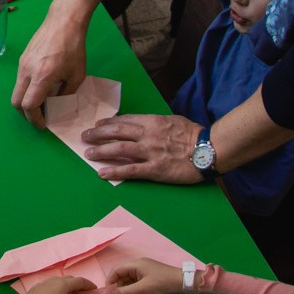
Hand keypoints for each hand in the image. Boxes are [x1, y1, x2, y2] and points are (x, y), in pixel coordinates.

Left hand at [0, 275, 96, 293]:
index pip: (80, 281)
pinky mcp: (38, 288)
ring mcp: (45, 283)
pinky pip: (53, 285)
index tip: (95, 288)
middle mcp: (55, 280)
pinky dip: (60, 288)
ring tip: (72, 293)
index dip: (89, 284)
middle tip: (84, 291)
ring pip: (61, 281)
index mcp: (64, 283)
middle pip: (70, 279)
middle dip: (79, 284)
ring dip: (69, 286)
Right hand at [11, 3, 90, 124]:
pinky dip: (26, 89)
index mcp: (41, 77)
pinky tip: (40, 86)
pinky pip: (20, 80)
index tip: (44, 124)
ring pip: (16, 91)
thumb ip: (66, 93)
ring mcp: (22, 64)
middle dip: (26, 114)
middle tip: (39, 117)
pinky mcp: (22, 58)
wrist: (64, 21)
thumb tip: (57, 105)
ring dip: (26, 101)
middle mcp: (26, 72)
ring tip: (42, 102)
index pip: (29, 106)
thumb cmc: (74, 47)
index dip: (35, 119)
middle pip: (16, 102)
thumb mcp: (77, 75)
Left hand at [78, 113, 202, 183]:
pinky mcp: (154, 169)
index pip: (125, 120)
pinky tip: (102, 172)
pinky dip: (114, 171)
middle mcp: (147, 135)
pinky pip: (130, 170)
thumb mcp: (173, 120)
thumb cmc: (194, 134)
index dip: (109, 123)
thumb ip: (156, 123)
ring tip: (88, 152)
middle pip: (117, 132)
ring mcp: (150, 153)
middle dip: (98, 133)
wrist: (208, 149)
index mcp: (152, 122)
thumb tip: (145, 124)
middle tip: (85, 135)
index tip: (98, 125)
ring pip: (119, 149)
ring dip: (101, 150)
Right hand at [106, 257, 199, 293]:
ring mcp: (145, 273)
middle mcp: (139, 267)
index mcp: (136, 264)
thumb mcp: (143, 289)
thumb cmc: (163, 284)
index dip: (110, 281)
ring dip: (127, 293)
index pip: (116, 270)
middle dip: (119, 289)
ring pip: (130, 283)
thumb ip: (125, 292)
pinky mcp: (151, 280)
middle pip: (123, 277)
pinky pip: (138, 286)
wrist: (185, 284)